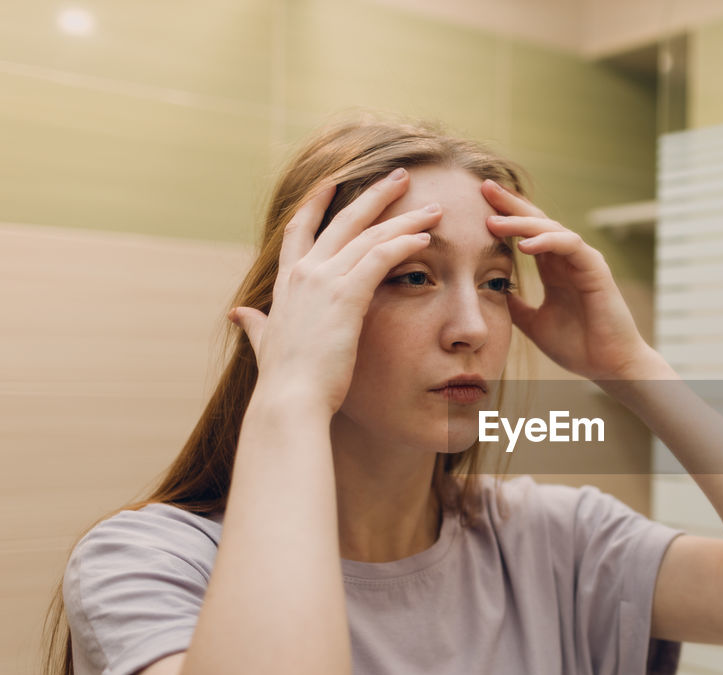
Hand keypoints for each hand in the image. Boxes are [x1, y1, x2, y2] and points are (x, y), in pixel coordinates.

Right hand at [228, 169, 443, 415]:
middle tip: (401, 176)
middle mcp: (304, 273)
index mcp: (287, 282)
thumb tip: (239, 315)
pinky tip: (426, 238)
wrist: (290, 399)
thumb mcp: (265, 344)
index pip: (300, 229)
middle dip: (375, 195)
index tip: (334, 182)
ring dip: (405, 218)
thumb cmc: (284, 380)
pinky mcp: (345, 295)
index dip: (316, 202)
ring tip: (433, 208)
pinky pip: (380, 257)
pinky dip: (404, 243)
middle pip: (343, 220)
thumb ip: (255, 325)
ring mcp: (323, 281)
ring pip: (369, 235)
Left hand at [482, 179, 652, 381]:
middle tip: (484, 187)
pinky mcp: (595, 268)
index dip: (505, 216)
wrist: (609, 366)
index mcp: (554, 269)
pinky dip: (547, 241)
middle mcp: (568, 259)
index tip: (477, 203)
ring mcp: (582, 261)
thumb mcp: (534, 324)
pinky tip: (524, 245)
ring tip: (493, 222)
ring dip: (521, 223)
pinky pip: (569, 245)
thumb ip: (516, 305)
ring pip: (551, 228)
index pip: (527, 233)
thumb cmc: (578, 347)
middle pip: (537, 221)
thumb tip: (492, 291)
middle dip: (510, 204)